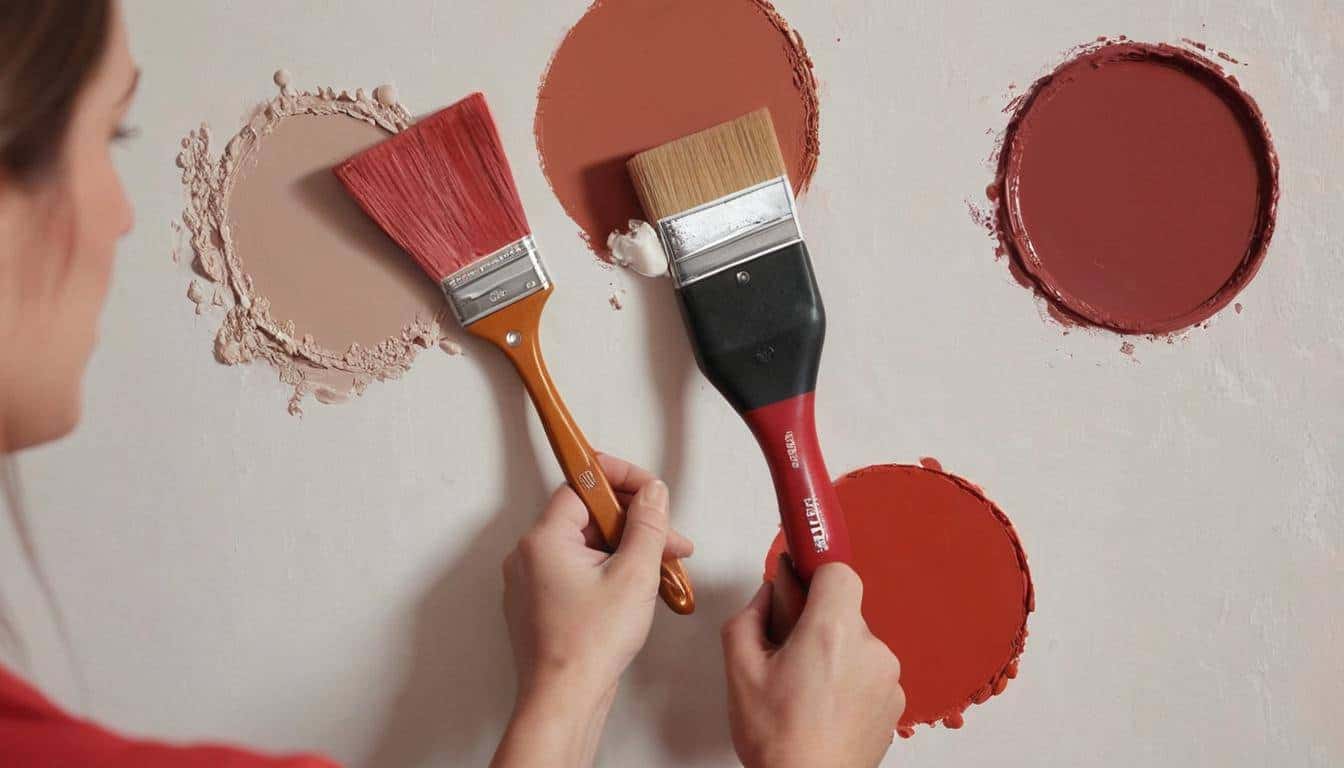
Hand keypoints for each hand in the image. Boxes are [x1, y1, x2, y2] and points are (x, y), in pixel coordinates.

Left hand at [492, 454, 693, 767]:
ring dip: (626, 551)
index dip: (619, 481)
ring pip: (585, 548)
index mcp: (545, 539)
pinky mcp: (541, 605)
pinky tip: (637, 590)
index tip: (647, 488)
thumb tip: (652, 494)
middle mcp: (530, 556)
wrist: (563, 700)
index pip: (582, 484)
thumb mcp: (634, 574)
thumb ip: (647, 525)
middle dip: (633, 525)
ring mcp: (533, 582)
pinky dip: (608, 573)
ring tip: (661, 571)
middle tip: (667, 538)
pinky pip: (577, 573)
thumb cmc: (587, 646)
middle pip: (587, 518)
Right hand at [722, 560, 904, 767]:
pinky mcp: (895, 702)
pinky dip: (850, 680)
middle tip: (788, 654)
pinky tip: (824, 707)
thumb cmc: (778, 741)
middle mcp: (870, 649)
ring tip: (805, 691)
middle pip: (844, 610)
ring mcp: (888, 677)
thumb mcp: (740, 670)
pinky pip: (870, 672)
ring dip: (834, 654)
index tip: (800, 575)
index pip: (838, 571)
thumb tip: (768, 595)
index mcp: (832, 632)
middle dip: (816, 622)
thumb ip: (751, 616)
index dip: (815, 572)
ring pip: (857, 643)